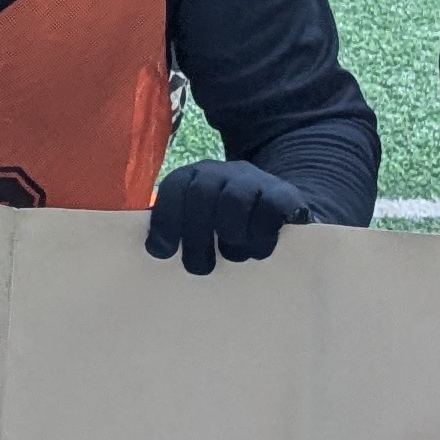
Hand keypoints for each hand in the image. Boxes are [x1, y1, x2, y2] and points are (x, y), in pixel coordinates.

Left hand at [144, 158, 320, 275]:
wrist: (282, 209)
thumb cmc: (232, 225)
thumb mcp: (202, 224)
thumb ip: (179, 230)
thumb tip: (156, 249)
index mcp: (197, 177)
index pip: (175, 187)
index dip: (165, 220)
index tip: (162, 253)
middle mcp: (223, 172)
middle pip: (201, 194)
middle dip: (196, 236)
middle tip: (200, 267)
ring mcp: (254, 180)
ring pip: (233, 201)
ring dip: (230, 235)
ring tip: (234, 254)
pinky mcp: (284, 194)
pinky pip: (269, 209)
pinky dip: (261, 234)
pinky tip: (258, 247)